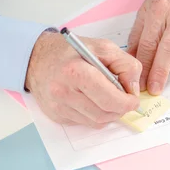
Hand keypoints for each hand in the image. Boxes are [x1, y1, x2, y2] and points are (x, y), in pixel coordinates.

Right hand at [25, 31, 141, 127]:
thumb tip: (133, 89)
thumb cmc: (69, 51)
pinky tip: (92, 101)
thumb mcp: (103, 47)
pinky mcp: (56, 116)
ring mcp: (58, 106)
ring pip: (96, 122)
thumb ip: (125, 64)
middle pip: (104, 114)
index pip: (110, 98)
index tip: (133, 99)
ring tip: (110, 99)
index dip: (127, 102)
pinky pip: (84, 123)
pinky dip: (94, 115)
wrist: (36, 58)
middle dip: (120, 110)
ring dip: (109, 114)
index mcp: (76, 72)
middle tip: (125, 101)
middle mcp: (64, 92)